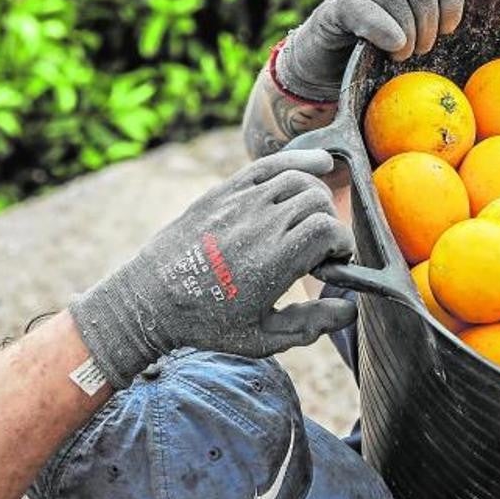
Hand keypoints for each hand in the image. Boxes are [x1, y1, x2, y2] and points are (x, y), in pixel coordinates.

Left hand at [71, 150, 356, 387]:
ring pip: (299, 179)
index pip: (328, 230)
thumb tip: (349, 308)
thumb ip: (310, 324)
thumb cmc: (207, 323)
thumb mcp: (262, 338)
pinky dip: (300, 160)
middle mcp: (259, 225)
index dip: (341, 244)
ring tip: (310, 221)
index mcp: (273, 262)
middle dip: (330, 222)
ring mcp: (241, 203)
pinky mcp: (225, 192)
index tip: (333, 262)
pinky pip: (270, 165)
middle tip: (318, 248)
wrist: (150, 300)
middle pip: (318, 201)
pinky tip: (320, 163)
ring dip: (316, 197)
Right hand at [275, 0, 465, 101]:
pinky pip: (360, 8)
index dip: (453, 1)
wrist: (325, 66)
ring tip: (402, 55)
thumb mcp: (416, 38)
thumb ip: (440, 27)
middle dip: (429, 25)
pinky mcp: (335, 7)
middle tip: (422, 51)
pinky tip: (393, 45)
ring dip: (406, 32)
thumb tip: (483, 36)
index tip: (449, 30)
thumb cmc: (379, 54)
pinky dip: (382, 27)